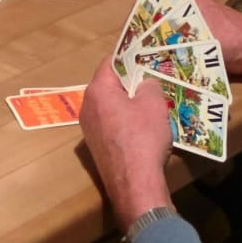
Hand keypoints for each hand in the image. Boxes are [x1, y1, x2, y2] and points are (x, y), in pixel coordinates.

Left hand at [79, 59, 177, 230]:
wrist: (134, 184)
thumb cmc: (143, 137)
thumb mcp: (154, 104)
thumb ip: (148, 86)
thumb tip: (144, 84)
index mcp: (98, 91)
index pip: (110, 63)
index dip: (128, 58)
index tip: (144, 58)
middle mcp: (87, 107)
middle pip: (108, 86)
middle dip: (128, 83)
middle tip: (150, 82)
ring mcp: (88, 129)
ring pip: (109, 107)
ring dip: (127, 105)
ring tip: (150, 106)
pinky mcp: (96, 147)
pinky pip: (110, 125)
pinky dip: (124, 123)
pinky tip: (142, 130)